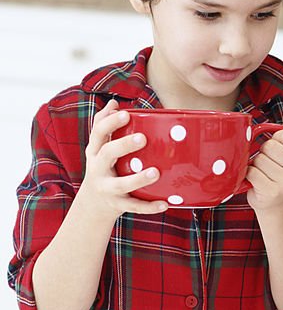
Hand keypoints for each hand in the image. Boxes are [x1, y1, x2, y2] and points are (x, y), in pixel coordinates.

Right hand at [77, 100, 167, 220]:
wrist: (91, 205)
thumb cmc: (102, 168)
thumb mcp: (98, 148)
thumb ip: (105, 126)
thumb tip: (114, 102)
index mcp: (95, 152)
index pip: (98, 133)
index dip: (110, 122)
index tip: (125, 114)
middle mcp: (97, 169)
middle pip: (107, 154)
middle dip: (123, 145)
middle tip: (142, 138)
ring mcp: (107, 189)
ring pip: (121, 184)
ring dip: (138, 179)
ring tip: (155, 172)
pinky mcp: (117, 205)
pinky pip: (134, 206)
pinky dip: (149, 207)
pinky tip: (165, 203)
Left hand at [246, 105, 282, 212]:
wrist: (275, 202)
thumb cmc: (279, 171)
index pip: (282, 134)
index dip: (275, 141)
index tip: (278, 153)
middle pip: (269, 146)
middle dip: (263, 154)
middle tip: (269, 166)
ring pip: (259, 159)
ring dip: (256, 166)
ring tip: (264, 174)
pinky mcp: (273, 191)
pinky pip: (252, 172)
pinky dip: (249, 176)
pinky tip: (257, 182)